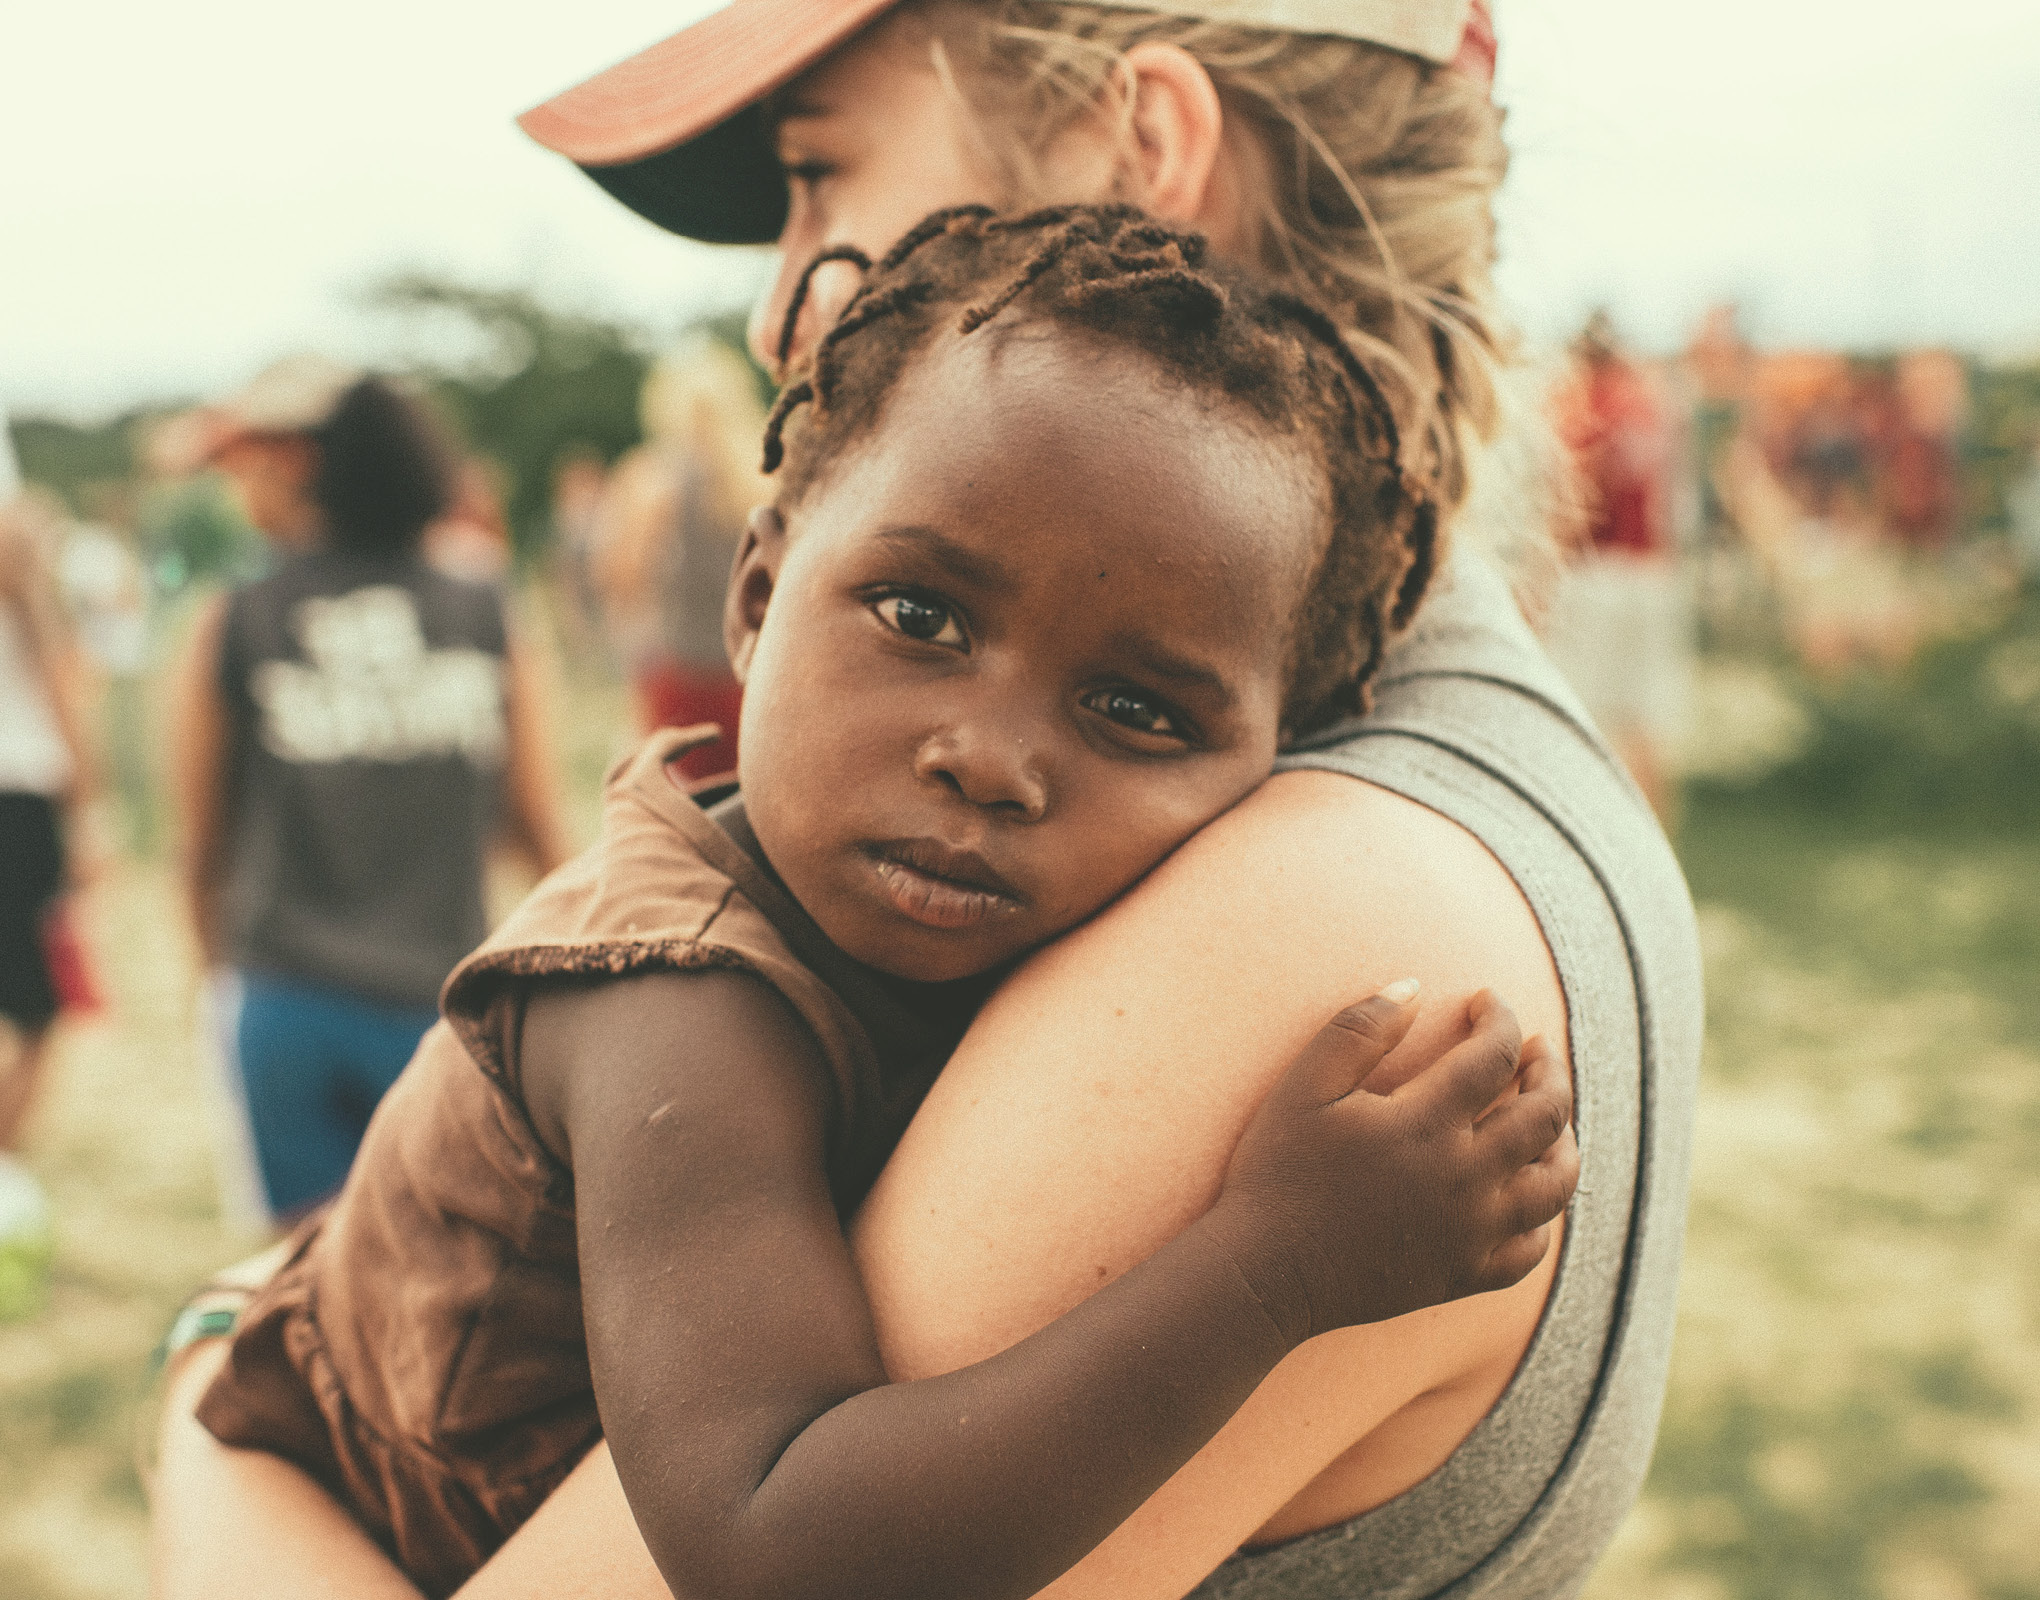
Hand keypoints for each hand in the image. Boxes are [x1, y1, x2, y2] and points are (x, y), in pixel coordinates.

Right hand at [1215, 986, 1577, 1344]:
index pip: (1494, 1055)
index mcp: (1425, 1125)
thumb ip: (1359, 1028)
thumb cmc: (1277, 1170)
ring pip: (1556, 1185)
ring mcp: (1470, 1233)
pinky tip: (1525, 1193)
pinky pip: (1530, 1249)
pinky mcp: (1462, 1275)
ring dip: (1565, 1141)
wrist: (1263, 1272)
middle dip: (1549, 1070)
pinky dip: (1542, 1217)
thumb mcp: (1304, 1085)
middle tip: (1536, 1050)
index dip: (1500, 1018)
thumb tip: (1414, 985)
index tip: (1485, 1001)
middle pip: (1545, 1115)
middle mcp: (1463, 1179)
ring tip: (1550, 1116)